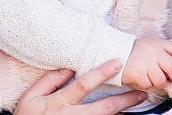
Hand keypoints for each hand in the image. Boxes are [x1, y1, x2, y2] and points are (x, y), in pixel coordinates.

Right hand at [13, 60, 146, 114]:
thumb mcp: (30, 97)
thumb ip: (48, 81)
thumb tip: (68, 68)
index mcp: (59, 103)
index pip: (84, 85)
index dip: (102, 73)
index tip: (118, 62)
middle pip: (104, 107)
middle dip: (125, 99)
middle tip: (141, 91)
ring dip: (123, 112)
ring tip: (137, 102)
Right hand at [122, 37, 171, 88]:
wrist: (118, 51)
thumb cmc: (141, 51)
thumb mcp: (155, 46)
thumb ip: (168, 53)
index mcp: (160, 43)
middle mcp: (153, 51)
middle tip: (170, 78)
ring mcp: (145, 62)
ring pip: (161, 81)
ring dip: (159, 83)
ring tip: (153, 77)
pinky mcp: (136, 73)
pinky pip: (148, 85)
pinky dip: (146, 84)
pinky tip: (142, 77)